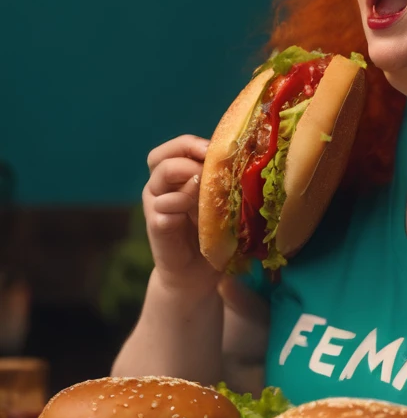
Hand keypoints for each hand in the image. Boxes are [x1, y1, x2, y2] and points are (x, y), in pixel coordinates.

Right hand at [142, 134, 219, 292]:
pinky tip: (196, 212)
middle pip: (160, 157)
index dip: (192, 143)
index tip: (215, 147)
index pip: (176, 147)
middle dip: (185, 154)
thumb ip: (221, 181)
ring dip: (184, 176)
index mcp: (176, 177)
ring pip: (158, 177)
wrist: (198, 274)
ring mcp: (156, 206)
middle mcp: (160, 187)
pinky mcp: (156, 226)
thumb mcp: (219, 201)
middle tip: (207, 162)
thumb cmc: (213, 232)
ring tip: (204, 185)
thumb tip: (241, 158)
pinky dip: (179, 204)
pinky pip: (162, 207)